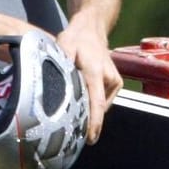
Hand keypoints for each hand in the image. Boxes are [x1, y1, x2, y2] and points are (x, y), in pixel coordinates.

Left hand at [55, 22, 121, 142]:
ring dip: (88, 109)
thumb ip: (60, 64)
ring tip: (73, 105)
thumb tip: (52, 82)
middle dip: (86, 121)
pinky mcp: (116, 84)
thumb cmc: (76, 39)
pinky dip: (92, 102)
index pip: (96, 102)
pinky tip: (82, 95)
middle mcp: (109, 78)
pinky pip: (103, 100)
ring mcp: (114, 81)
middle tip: (71, 131)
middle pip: (98, 107)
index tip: (90, 138)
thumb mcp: (63, 46)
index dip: (94, 122)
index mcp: (95, 72)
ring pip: (100, 105)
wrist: (92, 30)